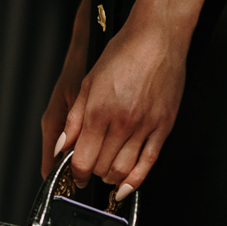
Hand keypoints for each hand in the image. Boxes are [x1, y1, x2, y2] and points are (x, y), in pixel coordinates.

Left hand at [58, 2, 186, 197]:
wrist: (157, 38)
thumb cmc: (123, 53)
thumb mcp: (88, 82)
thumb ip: (74, 119)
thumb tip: (63, 146)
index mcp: (99, 111)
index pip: (83, 159)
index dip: (76, 173)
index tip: (74, 174)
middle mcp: (121, 122)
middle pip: (102, 167)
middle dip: (92, 174)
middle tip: (89, 170)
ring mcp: (145, 126)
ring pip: (124, 170)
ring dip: (111, 178)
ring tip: (106, 174)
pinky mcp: (163, 126)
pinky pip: (149, 162)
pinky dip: (136, 180)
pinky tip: (126, 187)